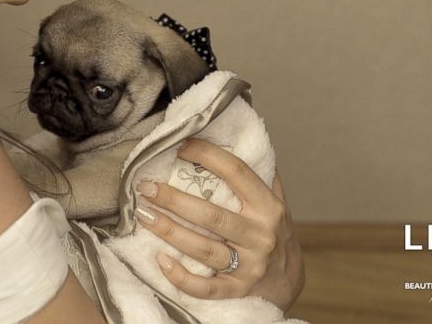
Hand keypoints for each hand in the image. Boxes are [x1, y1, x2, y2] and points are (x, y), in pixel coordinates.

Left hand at [133, 138, 304, 311]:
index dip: (208, 155)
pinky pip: (205, 288)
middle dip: (174, 200)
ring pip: (204, 249)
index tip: (179, 146)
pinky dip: (181, 276)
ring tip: (143, 215)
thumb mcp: (276, 202)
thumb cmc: (274, 234)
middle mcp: (260, 235)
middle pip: (212, 215)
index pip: (237, 173)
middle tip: (145, 187)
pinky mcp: (237, 291)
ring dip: (169, 231)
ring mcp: (249, 266)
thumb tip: (239, 139)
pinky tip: (160, 260)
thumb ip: (259, 175)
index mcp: (268, 207)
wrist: (288, 284)